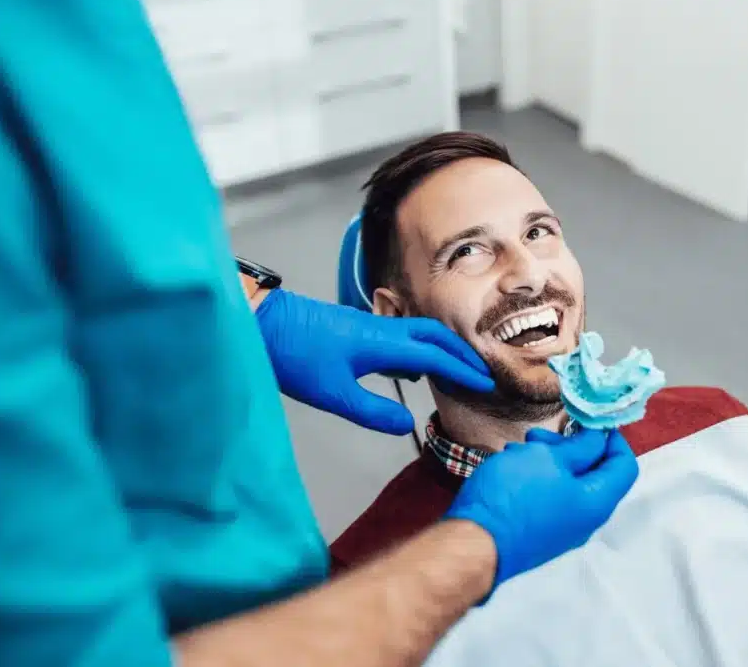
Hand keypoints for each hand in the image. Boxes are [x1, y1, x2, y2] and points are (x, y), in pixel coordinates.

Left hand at [256, 289, 493, 434]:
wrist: (261, 322)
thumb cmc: (294, 358)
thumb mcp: (332, 394)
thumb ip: (372, 412)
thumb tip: (408, 425)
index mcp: (382, 344)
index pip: (435, 356)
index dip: (463, 370)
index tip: (486, 383)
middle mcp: (382, 329)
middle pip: (435, 335)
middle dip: (462, 352)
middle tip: (482, 371)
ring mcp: (369, 326)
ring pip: (419, 331)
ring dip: (443, 347)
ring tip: (458, 368)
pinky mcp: (356, 329)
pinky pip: (402, 335)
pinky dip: (421, 348)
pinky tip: (413, 369)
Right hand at [445, 427, 638, 588]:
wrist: (474, 543)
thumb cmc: (514, 496)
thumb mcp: (549, 458)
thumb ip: (581, 446)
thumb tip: (600, 437)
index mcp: (597, 502)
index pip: (624, 465)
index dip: (612, 438)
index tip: (588, 419)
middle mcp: (585, 520)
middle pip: (593, 473)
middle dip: (571, 446)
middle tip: (542, 435)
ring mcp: (561, 528)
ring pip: (566, 483)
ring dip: (548, 458)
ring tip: (520, 448)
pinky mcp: (538, 531)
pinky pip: (548, 497)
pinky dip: (536, 476)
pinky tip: (511, 466)